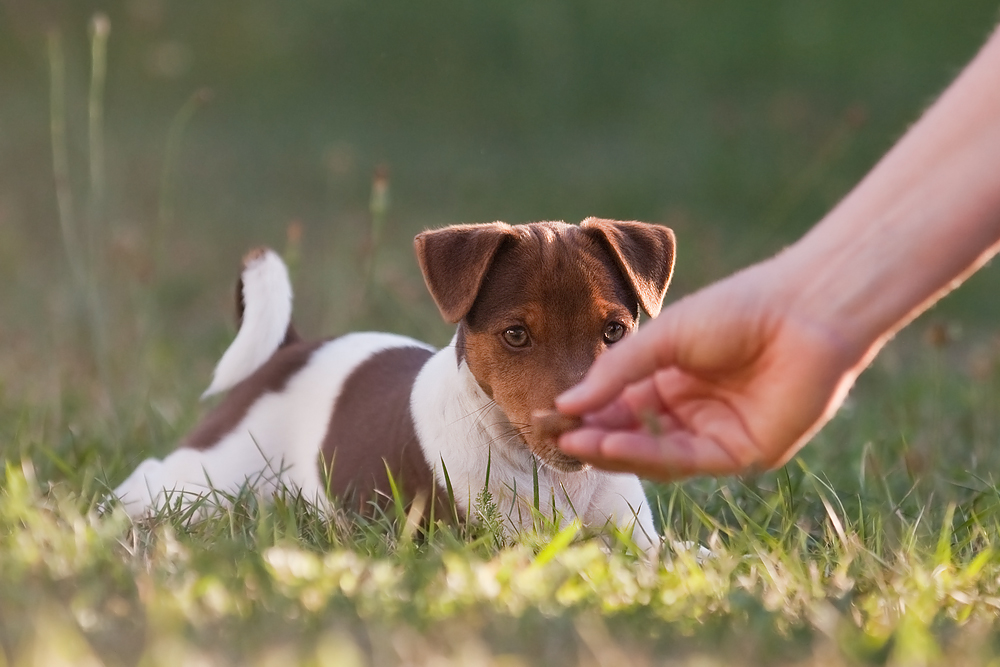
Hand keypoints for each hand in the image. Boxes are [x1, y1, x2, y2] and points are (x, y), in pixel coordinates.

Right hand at [555, 260, 864, 480]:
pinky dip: (645, 454)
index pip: (623, 405)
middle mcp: (696, 411)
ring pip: (656, 454)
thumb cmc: (737, 310)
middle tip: (556, 437)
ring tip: (576, 443)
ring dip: (614, 451)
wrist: (804, 310)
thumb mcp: (663, 337)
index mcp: (677, 379)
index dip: (588, 412)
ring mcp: (718, 434)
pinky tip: (611, 444)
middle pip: (636, 434)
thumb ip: (616, 372)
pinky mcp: (742, 453)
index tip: (551, 414)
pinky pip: (685, 460)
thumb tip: (566, 403)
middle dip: (595, 437)